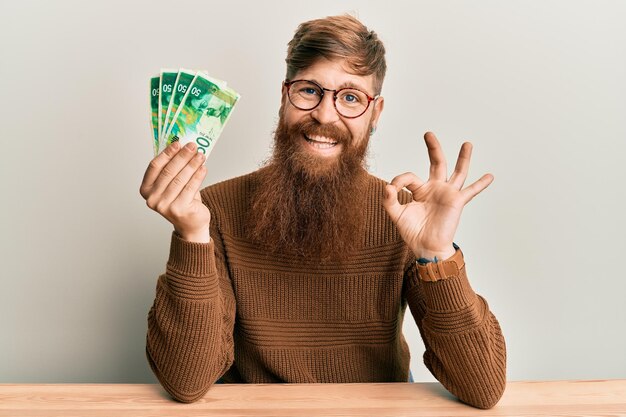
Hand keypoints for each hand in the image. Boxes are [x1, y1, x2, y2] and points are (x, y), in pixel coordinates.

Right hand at [139, 141, 210, 242]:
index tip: (178, 142)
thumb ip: (173, 168)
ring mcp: (164, 205)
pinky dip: (197, 176)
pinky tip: (203, 168)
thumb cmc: (182, 200)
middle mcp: (152, 199)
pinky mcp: (179, 209)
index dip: (166, 153)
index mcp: (146, 189)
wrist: (191, 223)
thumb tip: (182, 146)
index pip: (155, 166)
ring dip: (192, 165)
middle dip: (182, 156)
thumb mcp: (173, 183)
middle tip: (192, 146)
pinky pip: (190, 187)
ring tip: (201, 155)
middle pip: (168, 171)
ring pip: (180, 179)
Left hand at [382, 132, 493, 259]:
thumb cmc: (412, 232)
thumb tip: (388, 187)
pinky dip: (480, 184)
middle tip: (428, 134)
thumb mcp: (396, 214)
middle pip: (436, 163)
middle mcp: (435, 188)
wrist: (426, 248)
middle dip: (433, 148)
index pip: (409, 177)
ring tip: (467, 144)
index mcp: (419, 190)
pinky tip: (490, 176)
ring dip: (463, 158)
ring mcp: (447, 194)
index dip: (399, 180)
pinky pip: (471, 191)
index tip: (392, 189)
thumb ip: (389, 200)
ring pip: (457, 172)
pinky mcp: (456, 202)